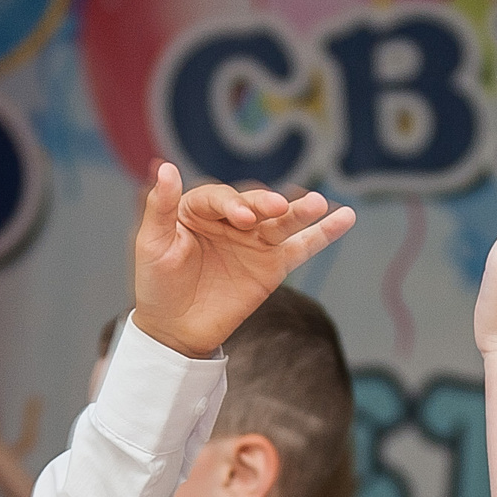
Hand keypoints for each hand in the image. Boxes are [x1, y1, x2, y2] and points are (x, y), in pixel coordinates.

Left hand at [129, 165, 353, 357]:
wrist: (174, 330)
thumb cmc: (157, 284)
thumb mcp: (151, 245)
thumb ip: (161, 208)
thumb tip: (165, 167)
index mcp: (199, 209)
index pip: (219, 198)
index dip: (231, 204)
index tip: (241, 218)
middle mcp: (232, 220)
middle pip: (255, 205)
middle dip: (265, 205)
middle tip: (276, 208)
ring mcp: (255, 242)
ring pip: (282, 221)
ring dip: (300, 211)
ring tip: (318, 204)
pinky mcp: (273, 266)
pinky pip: (303, 246)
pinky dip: (324, 233)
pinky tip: (345, 217)